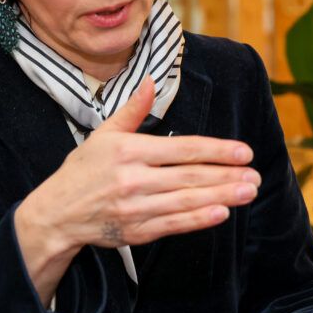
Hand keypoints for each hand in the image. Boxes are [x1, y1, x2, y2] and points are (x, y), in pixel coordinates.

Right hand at [15, 78, 260, 301]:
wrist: (57, 213)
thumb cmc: (82, 170)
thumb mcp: (104, 134)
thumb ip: (133, 109)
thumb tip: (152, 80)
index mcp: (128, 151)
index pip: (182, 149)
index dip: (216, 150)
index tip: (244, 152)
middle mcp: (133, 179)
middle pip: (189, 177)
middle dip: (226, 175)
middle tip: (256, 175)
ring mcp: (135, 208)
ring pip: (185, 201)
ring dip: (221, 197)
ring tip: (248, 192)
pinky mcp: (135, 232)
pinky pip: (173, 225)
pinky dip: (198, 220)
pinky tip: (221, 213)